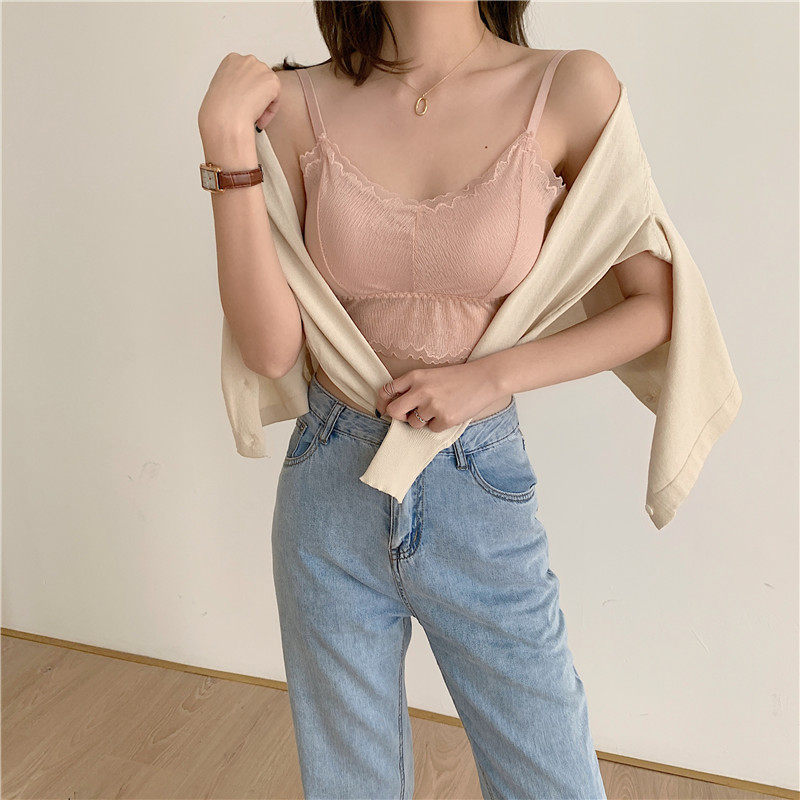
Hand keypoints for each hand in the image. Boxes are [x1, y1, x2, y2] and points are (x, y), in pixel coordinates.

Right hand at [198, 53, 280, 137]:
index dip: (246, 91)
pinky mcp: (272, 81)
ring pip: (269, 89)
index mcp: (232, 59)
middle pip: (260, 79)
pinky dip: (270, 112)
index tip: (243, 103)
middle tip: (250, 111)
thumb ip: (233, 85)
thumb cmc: (218, 108)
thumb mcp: (221, 88)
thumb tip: (241, 93)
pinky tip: (260, 119)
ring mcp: (261, 68)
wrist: (225, 116)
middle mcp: (248, 60)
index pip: (247, 74)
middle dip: (257, 95)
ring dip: (263, 103)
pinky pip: (276, 99)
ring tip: (254, 116)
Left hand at [375, 361, 505, 432]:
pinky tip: (449, 412)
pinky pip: (431, 429)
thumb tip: (395, 406)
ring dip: (422, 421)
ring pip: (413, 423)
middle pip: (394, 411)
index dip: (382, 402)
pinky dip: (438, 424)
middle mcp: (421, 390)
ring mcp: (433, 405)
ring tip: (438, 409)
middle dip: (398, 417)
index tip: (383, 409)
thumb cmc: (457, 378)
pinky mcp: (445, 419)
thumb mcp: (431, 375)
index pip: (387, 390)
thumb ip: (413, 387)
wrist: (485, 378)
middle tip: (407, 416)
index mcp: (415, 376)